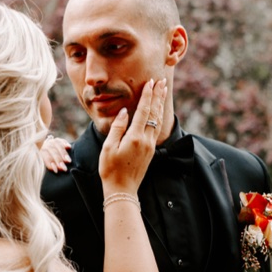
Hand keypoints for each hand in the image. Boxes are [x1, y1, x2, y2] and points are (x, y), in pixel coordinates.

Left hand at [39, 134, 72, 173]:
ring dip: (63, 153)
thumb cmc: (50, 166)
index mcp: (39, 153)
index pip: (44, 156)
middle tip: (64, 168)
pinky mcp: (57, 140)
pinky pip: (61, 140)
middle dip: (58, 160)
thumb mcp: (44, 168)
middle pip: (51, 151)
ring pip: (56, 145)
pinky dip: (65, 143)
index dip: (50, 163)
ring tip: (69, 161)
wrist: (48, 157)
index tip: (56, 170)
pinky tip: (69, 147)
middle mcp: (44, 146)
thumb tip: (54, 172)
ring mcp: (50, 142)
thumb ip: (49, 168)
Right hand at [97, 75, 170, 195]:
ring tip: (162, 92)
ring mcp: (150, 146)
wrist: (122, 189)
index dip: (147, 96)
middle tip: (162, 82)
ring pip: (158, 120)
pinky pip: (156, 128)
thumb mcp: (109, 147)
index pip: (144, 111)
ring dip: (159, 105)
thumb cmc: (110, 168)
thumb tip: (124, 112)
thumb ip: (117, 128)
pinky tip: (157, 111)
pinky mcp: (150, 150)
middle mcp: (147, 140)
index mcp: (136, 138)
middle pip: (154, 113)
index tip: (150, 82)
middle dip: (158, 96)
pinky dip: (157, 116)